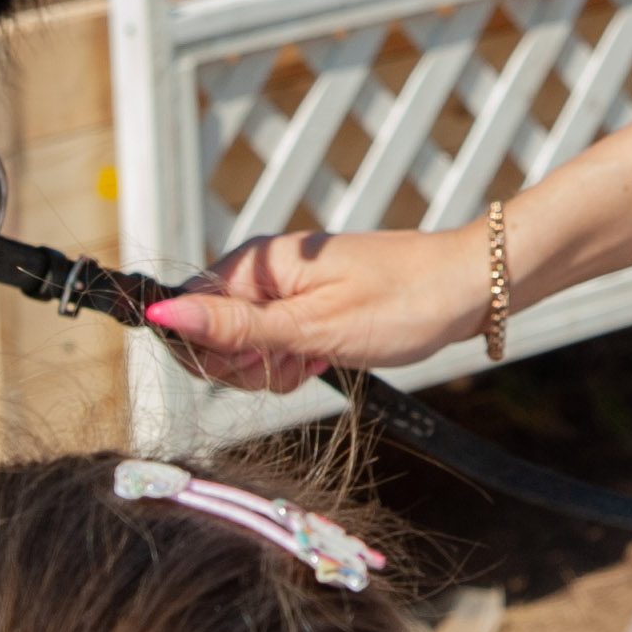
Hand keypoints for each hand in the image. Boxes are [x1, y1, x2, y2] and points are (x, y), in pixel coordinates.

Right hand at [144, 226, 493, 393]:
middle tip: (299, 358)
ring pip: (246, 348)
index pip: (187, 312)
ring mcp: (287, 290)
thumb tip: (163, 314)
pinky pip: (278, 346)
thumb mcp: (313, 326)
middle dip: (248, 365)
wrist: (468, 288)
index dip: (210, 351)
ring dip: (275, 368)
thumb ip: (235, 327)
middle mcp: (264, 272)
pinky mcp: (309, 307)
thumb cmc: (401, 302)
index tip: (256, 362)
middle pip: (213, 336)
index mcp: (256, 264)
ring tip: (320, 356)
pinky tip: (327, 358)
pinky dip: (297, 361)